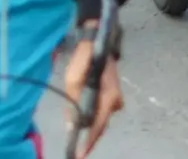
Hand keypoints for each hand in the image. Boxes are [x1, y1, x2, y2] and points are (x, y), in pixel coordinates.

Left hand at [55, 40, 123, 156]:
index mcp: (109, 96)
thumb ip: (73, 103)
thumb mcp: (73, 78)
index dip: (90, 141)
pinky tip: (83, 118)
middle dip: (89, 136)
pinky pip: (101, 111)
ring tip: (78, 134)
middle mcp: (116, 101)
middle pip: (101, 124)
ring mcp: (116, 99)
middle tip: (77, 150)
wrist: (98, 40)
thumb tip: (71, 125)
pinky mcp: (112, 96)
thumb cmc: (85, 57)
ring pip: (100, 118)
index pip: (100, 124)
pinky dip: (92, 115)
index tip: (81, 154)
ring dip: (89, 124)